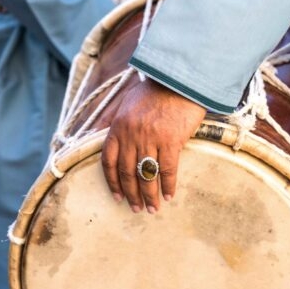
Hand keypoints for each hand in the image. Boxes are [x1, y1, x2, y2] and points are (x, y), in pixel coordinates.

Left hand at [101, 78, 205, 212]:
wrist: (180, 79)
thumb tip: (119, 145)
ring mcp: (150, 138)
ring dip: (149, 195)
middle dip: (132, 194)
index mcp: (118, 127)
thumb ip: (123, 126)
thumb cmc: (157, 91)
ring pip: (146, 175)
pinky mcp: (171, 140)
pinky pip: (167, 169)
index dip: (113, 182)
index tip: (118, 197)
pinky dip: (167, 185)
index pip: (109, 161)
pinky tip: (169, 195)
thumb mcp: (130, 105)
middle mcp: (131, 135)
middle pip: (127, 173)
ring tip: (152, 208)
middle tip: (137, 209)